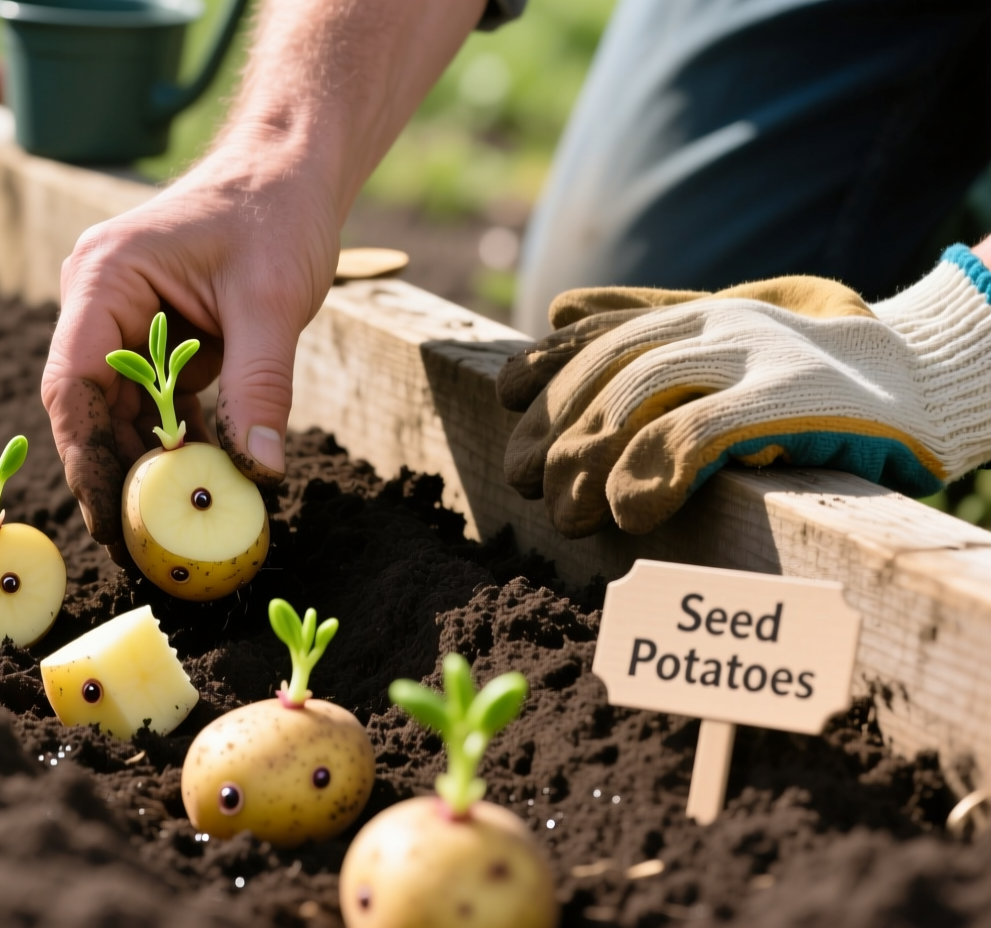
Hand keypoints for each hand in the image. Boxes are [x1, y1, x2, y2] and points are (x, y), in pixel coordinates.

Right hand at [42, 153, 339, 562]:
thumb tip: (260, 473)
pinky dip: (169, 445)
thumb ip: (261, 387)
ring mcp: (121, 320)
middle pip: (88, 408)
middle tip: (138, 549)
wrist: (289, 167)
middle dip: (113, 477)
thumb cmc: (276, 211)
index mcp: (104, 277)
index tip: (109, 519)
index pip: (73, 384)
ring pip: (116, 413)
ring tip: (162, 535)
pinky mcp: (151, 338)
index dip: (86, 458)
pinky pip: (148, 404)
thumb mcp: (273, 300)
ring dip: (142, 469)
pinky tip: (189, 490)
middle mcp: (97, 300)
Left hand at [499, 244, 990, 537]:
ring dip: (590, 460)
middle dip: (558, 431)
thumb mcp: (733, 337)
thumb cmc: (824, 370)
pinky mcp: (790, 401)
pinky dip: (652, 474)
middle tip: (527, 486)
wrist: (934, 376)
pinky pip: (698, 434)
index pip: (598, 332)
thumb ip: (650, 321)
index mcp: (699, 312)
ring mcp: (756, 358)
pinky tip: (631, 514)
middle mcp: (720, 325)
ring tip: (568, 515)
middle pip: (607, 371)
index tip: (503, 401)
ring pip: (639, 396)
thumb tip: (560, 308)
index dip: (543, 365)